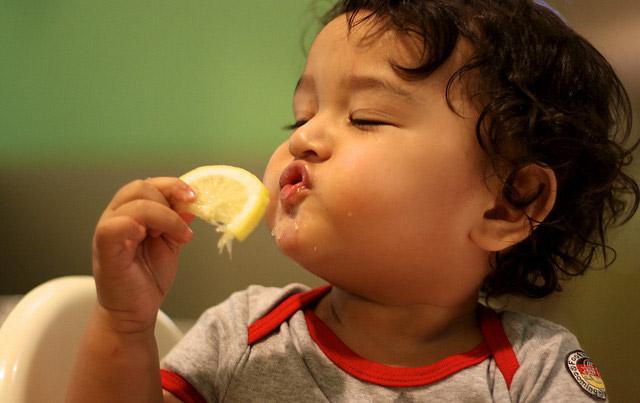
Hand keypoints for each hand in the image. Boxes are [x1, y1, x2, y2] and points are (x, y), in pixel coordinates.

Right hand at [92, 177, 195, 333]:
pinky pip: (116, 226)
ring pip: (134, 203)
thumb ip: (178, 222)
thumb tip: (191, 204)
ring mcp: (108, 231)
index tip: (196, 196)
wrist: (133, 312)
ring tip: (180, 236)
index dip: (173, 185)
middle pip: (140, 187)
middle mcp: (116, 217)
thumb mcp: (170, 244)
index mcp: (131, 213)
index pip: (148, 185)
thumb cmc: (147, 278)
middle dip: (170, 198)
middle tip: (187, 221)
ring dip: (165, 216)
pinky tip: (155, 238)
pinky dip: (138, 225)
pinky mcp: (105, 249)